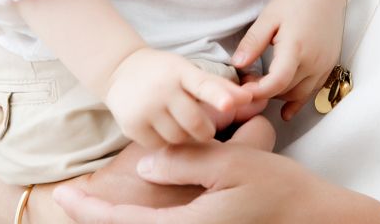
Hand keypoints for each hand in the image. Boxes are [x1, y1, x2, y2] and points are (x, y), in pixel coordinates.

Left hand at [53, 118, 364, 223]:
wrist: (316, 218)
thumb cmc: (279, 187)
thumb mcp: (232, 162)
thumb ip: (185, 161)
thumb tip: (145, 164)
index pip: (125, 221)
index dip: (90, 208)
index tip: (63, 194)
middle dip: (98, 218)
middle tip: (69, 198)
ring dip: (121, 220)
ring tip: (93, 204)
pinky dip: (142, 222)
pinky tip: (134, 213)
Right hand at [106, 48, 251, 147]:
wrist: (121, 70)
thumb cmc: (165, 72)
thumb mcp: (188, 71)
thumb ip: (218, 86)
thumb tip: (250, 97)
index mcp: (180, 71)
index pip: (203, 85)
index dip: (219, 96)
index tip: (231, 104)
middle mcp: (161, 89)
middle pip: (195, 123)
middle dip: (205, 129)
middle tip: (202, 126)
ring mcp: (145, 108)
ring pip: (179, 138)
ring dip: (184, 136)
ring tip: (177, 121)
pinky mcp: (131, 126)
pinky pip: (159, 145)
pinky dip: (164, 141)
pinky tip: (160, 126)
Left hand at [233, 0, 346, 119]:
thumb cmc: (294, 1)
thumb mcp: (268, 18)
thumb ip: (253, 42)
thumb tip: (237, 64)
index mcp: (296, 47)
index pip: (277, 82)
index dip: (258, 92)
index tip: (243, 91)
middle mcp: (314, 61)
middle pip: (286, 91)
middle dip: (264, 92)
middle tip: (248, 82)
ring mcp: (324, 66)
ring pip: (299, 95)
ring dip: (279, 96)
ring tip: (263, 85)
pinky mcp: (329, 66)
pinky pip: (312, 91)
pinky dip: (297, 100)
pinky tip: (286, 110)